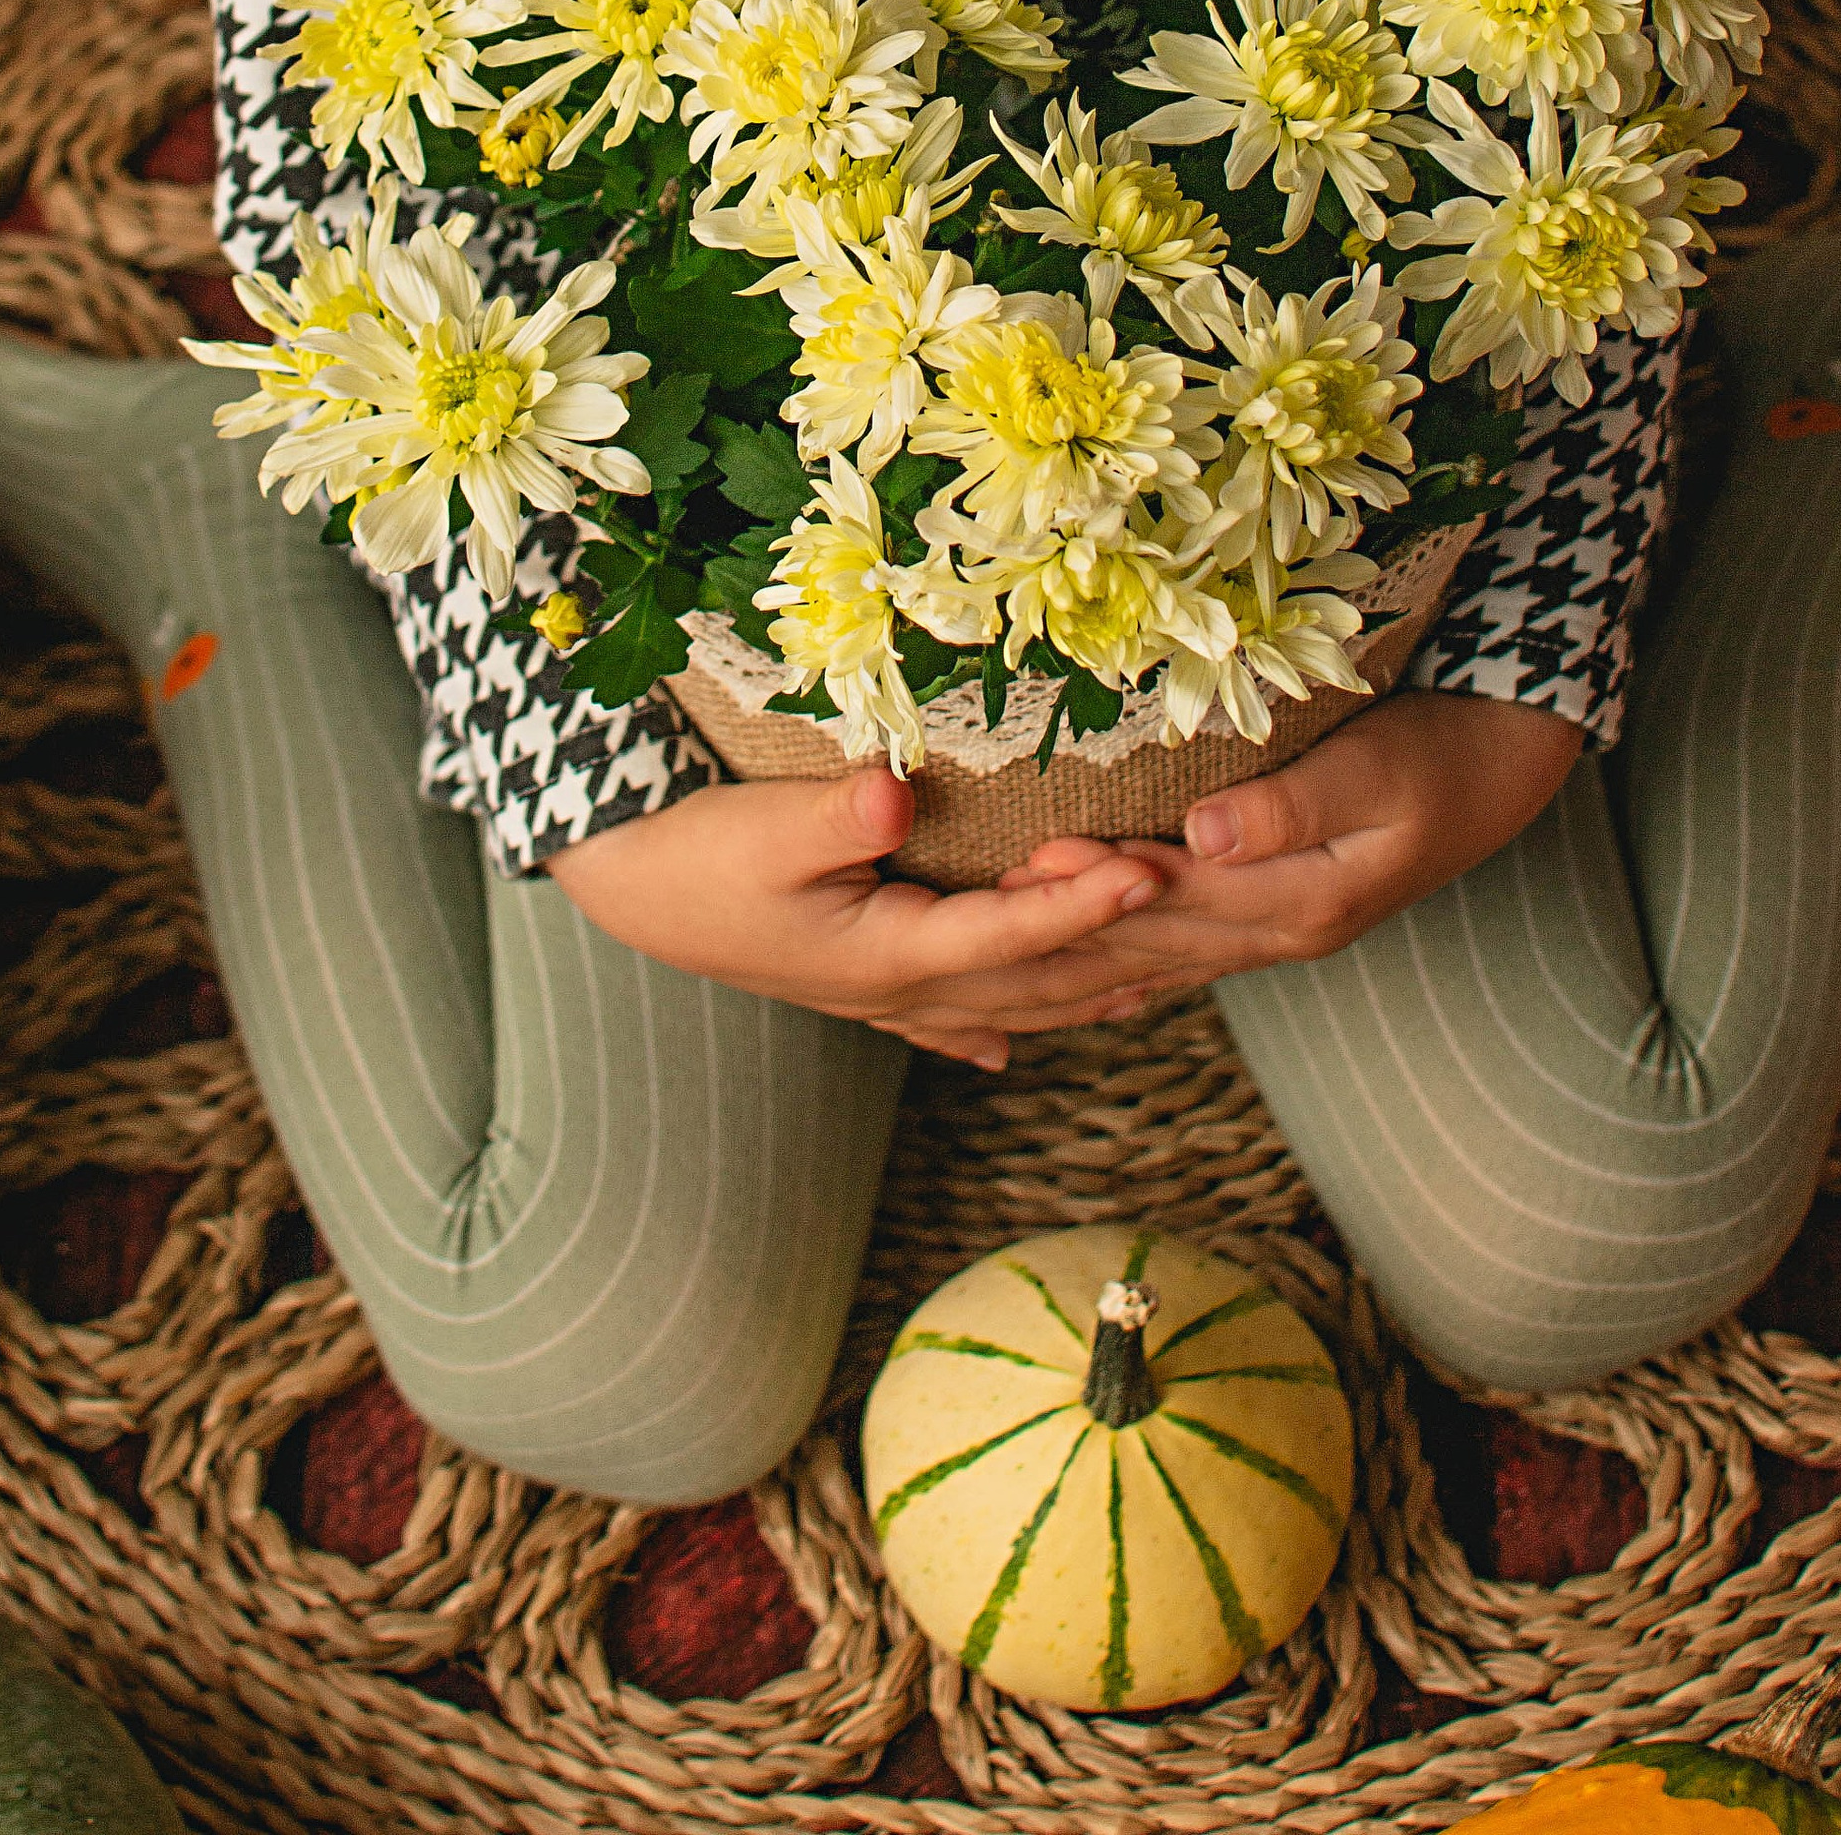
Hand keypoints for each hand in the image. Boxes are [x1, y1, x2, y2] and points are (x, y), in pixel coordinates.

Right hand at [551, 767, 1170, 1070]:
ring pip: (1022, 1005)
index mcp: (888, 953)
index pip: (1011, 936)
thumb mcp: (760, 829)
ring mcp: (893, 998)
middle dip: (1126, 952)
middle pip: (1040, 983)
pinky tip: (1024, 1046)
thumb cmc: (695, 852)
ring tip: (1176, 974)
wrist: (631, 889)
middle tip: (1209, 924)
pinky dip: (1019, 1016)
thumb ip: (834, 817)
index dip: (1082, 906)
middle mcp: (907, 989)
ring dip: (1099, 987)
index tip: (1148, 872)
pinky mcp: (872, 984)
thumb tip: (898, 794)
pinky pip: (970, 1015)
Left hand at [994, 692, 1582, 996]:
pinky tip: (1077, 973)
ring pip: (1158, 957)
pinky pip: (1182, 954)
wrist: (1503, 769)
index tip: (1027, 867)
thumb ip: (1291, 805)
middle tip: (978, 914)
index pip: (1177, 897)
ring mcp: (1277, 933)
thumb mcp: (1376, 771)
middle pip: (1153, 940)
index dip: (1100, 885)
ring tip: (998, 946)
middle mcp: (1281, 931)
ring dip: (1080, 952)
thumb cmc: (1439, 752)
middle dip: (1064, 929)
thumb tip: (1206, 834)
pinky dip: (1123, 964)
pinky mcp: (1274, 917)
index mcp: (1303, 900)